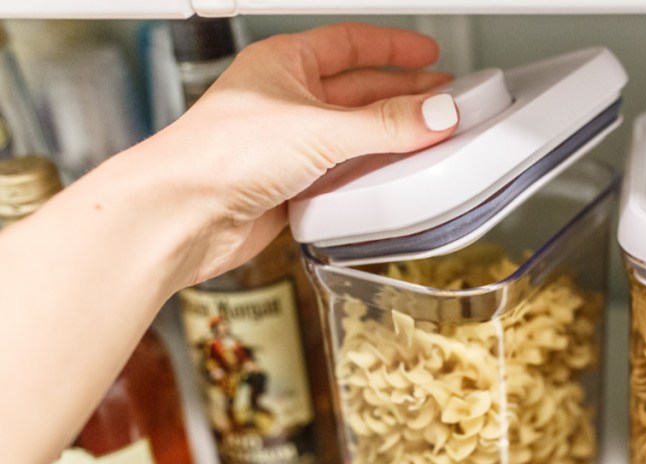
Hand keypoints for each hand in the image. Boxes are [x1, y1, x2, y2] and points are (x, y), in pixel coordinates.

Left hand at [129, 22, 457, 284]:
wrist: (181, 216)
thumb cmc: (218, 155)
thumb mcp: (319, 129)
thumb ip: (385, 124)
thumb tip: (435, 112)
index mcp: (282, 64)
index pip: (349, 43)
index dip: (393, 46)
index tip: (429, 52)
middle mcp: (284, 101)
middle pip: (357, 90)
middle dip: (402, 95)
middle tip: (443, 101)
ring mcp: (286, 145)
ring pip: (352, 135)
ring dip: (389, 137)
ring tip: (430, 138)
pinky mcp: (289, 187)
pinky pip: (342, 174)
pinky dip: (371, 175)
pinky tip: (394, 177)